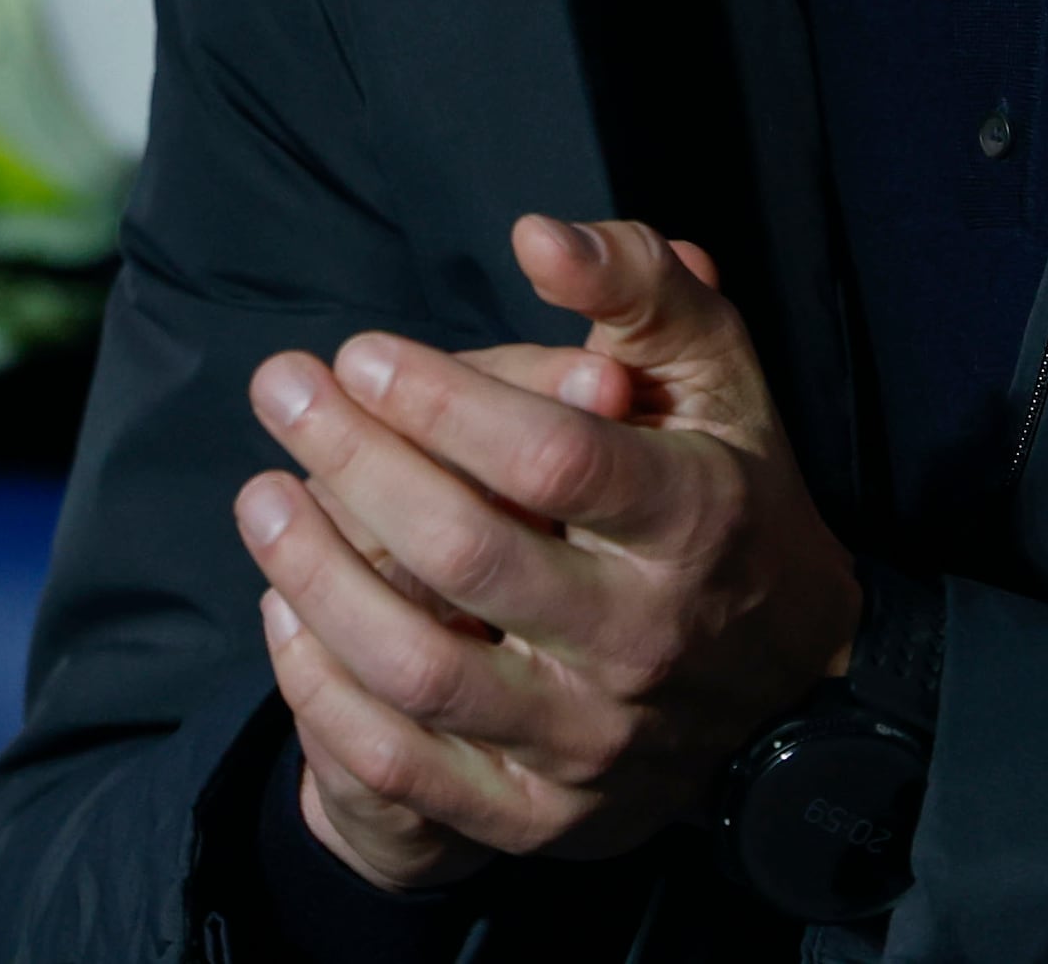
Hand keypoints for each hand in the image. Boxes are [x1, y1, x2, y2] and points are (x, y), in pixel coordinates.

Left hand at [233, 215, 860, 889]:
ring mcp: (590, 739)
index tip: (361, 352)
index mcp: (696, 522)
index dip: (443, 400)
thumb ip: (639, 287)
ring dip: (320, 579)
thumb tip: (538, 234)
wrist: (787, 685)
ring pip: (422, 671)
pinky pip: (406, 768)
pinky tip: (284, 611)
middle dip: (356, 463)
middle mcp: (645, 639)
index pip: (553, 460)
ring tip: (261, 498)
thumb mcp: (718, 374)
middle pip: (470, 556)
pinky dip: (323, 693)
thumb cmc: (728, 492)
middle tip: (280, 391)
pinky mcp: (540, 813)